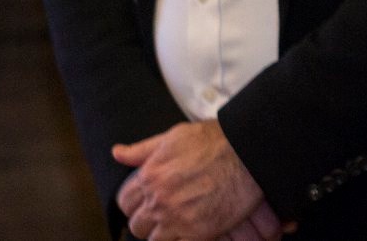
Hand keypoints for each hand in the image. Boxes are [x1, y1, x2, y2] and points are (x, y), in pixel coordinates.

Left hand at [113, 120, 284, 239]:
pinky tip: (190, 229)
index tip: (147, 201)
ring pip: (153, 239)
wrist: (249, 153)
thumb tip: (117, 153)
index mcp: (150, 175)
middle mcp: (159, 200)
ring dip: (162, 233)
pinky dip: (180, 239)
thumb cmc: (214, 141)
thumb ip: (143, 149)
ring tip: (177, 222)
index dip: (134, 202)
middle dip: (146, 219)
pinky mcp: (198, 233)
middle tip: (163, 213)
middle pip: (136, 225)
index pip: (125, 201)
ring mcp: (177, 219)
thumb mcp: (174, 136)